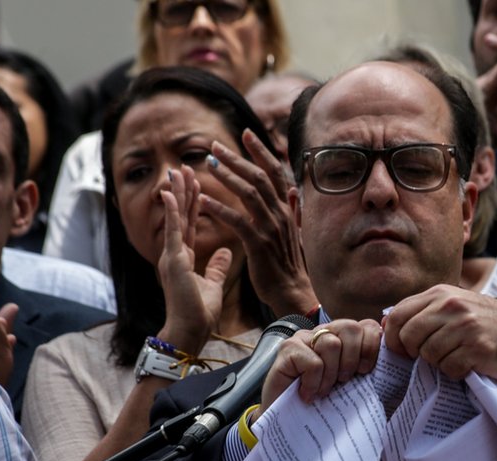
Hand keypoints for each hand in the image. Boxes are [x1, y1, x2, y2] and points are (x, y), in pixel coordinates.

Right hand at [157, 165, 229, 352]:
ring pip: (175, 218)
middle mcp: (175, 254)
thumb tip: (225, 251)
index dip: (193, 202)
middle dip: (185, 191)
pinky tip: (172, 193)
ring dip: (178, 194)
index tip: (196, 181)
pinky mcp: (173, 262)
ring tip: (179, 171)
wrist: (191, 331)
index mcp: (184, 258)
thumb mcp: (212, 284)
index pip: (189, 223)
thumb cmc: (199, 313)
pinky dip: (173, 211)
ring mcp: (172, 256)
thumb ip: (216, 267)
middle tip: (186, 167)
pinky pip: (173, 232)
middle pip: (181, 216)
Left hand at [201, 130, 317, 317]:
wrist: (292, 292)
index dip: (260, 151)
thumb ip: (291, 209)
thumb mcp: (292, 233)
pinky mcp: (259, 244)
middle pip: (258, 177)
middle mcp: (280, 214)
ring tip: (208, 165)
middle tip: (215, 146)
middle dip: (237, 158)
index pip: (274, 172)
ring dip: (227, 177)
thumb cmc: (287, 265)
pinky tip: (204, 201)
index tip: (246, 133)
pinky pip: (238, 220)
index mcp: (286, 209)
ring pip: (248, 194)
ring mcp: (270, 228)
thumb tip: (291, 190)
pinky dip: (220, 208)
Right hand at [258, 319, 381, 415]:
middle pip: (351, 327)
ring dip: (330, 375)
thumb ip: (370, 368)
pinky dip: (313, 382)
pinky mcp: (287, 349)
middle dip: (352, 359)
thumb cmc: (324, 405)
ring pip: (331, 344)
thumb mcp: (354, 385)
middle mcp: (324, 332)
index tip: (364, 372)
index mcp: (344, 338)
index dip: (371, 347)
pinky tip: (307, 394)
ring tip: (322, 391)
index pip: (368, 326)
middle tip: (342, 382)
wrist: (289, 425)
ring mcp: (304, 338)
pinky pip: (313, 361)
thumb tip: (395, 353)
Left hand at [382, 285, 496, 380]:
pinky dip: (455, 372)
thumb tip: (385, 326)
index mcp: (440, 293)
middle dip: (415, 353)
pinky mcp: (478, 347)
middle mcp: (452, 305)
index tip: (402, 351)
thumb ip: (423, 312)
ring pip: (428, 355)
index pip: (397, 314)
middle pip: (409, 337)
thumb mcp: (453, 306)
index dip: (393, 338)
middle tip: (431, 357)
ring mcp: (466, 325)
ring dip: (439, 363)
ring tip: (455, 357)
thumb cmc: (485, 323)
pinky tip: (468, 365)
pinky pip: (449, 368)